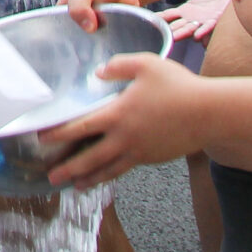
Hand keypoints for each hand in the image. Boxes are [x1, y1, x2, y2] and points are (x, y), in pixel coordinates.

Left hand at [41, 55, 206, 187]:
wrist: (209, 113)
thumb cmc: (178, 86)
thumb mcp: (146, 65)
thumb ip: (118, 66)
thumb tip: (100, 72)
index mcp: (118, 114)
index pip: (80, 127)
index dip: (59, 134)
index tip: (42, 139)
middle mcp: (125, 138)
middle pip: (89, 158)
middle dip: (68, 168)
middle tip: (51, 178)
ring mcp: (139, 151)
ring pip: (108, 170)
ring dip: (89, 179)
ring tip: (75, 186)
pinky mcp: (152, 158)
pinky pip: (126, 169)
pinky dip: (111, 175)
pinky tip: (105, 177)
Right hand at [161, 0, 232, 43]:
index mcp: (186, 11)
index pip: (169, 16)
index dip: (159, 19)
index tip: (148, 21)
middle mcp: (193, 18)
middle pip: (178, 26)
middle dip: (169, 31)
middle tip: (159, 35)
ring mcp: (204, 19)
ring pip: (191, 29)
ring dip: (183, 33)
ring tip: (174, 37)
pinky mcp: (217, 19)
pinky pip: (209, 27)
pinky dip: (203, 32)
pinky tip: (197, 36)